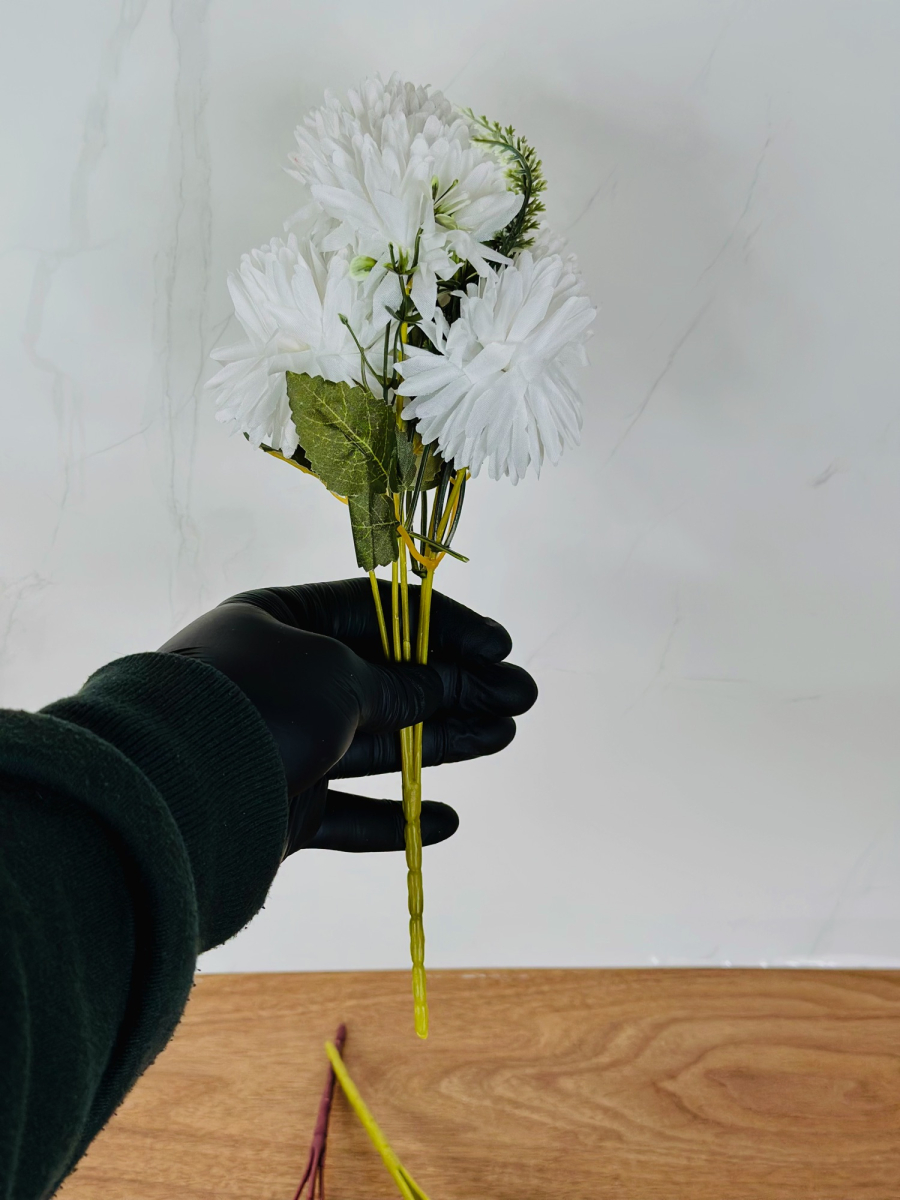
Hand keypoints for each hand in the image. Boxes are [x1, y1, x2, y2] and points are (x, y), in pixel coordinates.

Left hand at [158, 578, 536, 856]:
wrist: (173, 795)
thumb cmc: (255, 705)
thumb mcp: (338, 676)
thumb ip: (399, 684)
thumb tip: (444, 685)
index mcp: (281, 621)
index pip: (378, 613)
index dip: (444, 627)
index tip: (499, 645)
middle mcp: (282, 677)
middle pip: (387, 678)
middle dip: (457, 686)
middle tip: (521, 697)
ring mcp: (283, 742)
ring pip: (379, 742)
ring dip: (443, 741)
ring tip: (504, 735)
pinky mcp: (283, 805)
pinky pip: (349, 811)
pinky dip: (396, 819)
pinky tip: (445, 821)